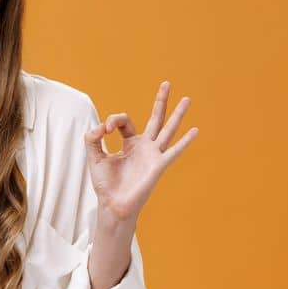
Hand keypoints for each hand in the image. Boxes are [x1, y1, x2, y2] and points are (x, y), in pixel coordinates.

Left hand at [86, 81, 199, 222]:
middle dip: (160, 101)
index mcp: (129, 143)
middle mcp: (144, 146)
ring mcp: (153, 155)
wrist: (113, 205)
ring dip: (177, 114)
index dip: (113, 120)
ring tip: (187, 98)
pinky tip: (195, 130)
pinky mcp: (158, 165)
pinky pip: (173, 151)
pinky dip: (185, 141)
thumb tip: (100, 126)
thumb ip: (92, 139)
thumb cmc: (106, 184)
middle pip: (155, 118)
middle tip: (166, 83)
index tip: (104, 130)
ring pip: (167, 129)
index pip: (124, 122)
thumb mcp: (94, 157)